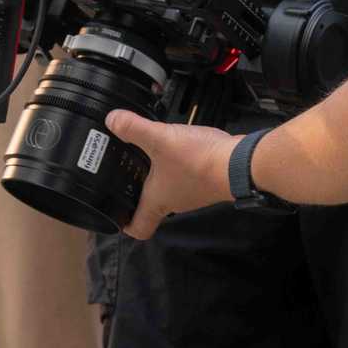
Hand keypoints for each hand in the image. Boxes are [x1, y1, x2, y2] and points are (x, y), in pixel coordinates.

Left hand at [106, 109, 237, 238]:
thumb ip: (135, 129)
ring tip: (145, 156)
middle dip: (137, 194)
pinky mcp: (204, 180)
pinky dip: (175, 166)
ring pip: (167, 191)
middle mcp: (173, 202)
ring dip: (157, 177)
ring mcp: (191, 192)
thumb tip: (111, 120)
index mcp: (157, 202)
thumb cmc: (196, 161)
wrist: (237, 164)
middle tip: (124, 175)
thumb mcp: (160, 140)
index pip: (137, 227)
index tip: (113, 210)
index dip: (122, 223)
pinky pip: (183, 177)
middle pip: (150, 207)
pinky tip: (174, 147)